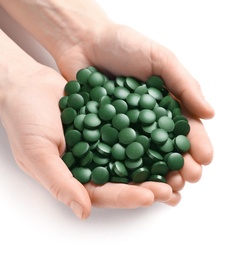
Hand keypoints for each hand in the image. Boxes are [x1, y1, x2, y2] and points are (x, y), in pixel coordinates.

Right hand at [0, 64, 173, 218]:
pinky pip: (129, 129)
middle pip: (123, 178)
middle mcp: (91, 161)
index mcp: (74, 175)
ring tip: (179, 167)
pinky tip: (165, 135)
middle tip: (174, 186)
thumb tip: (83, 212)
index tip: (150, 196)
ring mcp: (101, 140)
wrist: (26, 85)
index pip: (104, 192)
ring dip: (154, 162)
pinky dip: (146, 133)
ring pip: (131, 156)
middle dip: (148, 184)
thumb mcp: (37, 153)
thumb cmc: (25, 120)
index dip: (127, 196)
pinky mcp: (107, 121)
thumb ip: (59, 182)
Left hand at [53, 23, 214, 205]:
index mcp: (164, 104)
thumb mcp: (159, 58)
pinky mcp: (100, 131)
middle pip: (165, 147)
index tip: (204, 159)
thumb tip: (209, 113)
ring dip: (155, 173)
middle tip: (188, 179)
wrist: (84, 42)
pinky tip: (132, 181)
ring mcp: (123, 128)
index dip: (195, 143)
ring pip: (142, 155)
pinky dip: (123, 167)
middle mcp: (145, 120)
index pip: (184, 127)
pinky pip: (113, 152)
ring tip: (167, 188)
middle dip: (179, 164)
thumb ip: (183, 83)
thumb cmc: (123, 44)